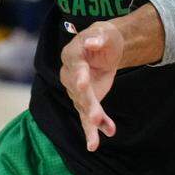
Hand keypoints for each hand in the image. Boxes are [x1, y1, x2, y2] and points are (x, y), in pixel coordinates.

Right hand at [59, 22, 123, 151]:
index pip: (76, 67)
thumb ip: (97, 38)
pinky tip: (96, 143)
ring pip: (82, 109)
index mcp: (72, 55)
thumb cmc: (103, 37)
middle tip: (95, 116)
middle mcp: (70, 75)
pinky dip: (94, 129)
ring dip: (90, 124)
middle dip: (87, 104)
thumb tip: (91, 42)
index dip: (79, 76)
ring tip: (94, 142)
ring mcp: (76, 90)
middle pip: (78, 91)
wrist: (105, 47)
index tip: (83, 84)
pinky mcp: (86, 101)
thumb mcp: (103, 32)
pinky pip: (88, 116)